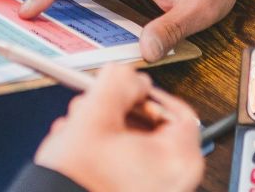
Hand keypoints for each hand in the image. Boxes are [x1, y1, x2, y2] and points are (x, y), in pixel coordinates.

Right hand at [33, 64, 202, 191]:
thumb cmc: (79, 181)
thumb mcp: (95, 116)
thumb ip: (118, 82)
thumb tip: (129, 75)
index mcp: (178, 159)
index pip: (176, 109)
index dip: (146, 93)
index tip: (124, 89)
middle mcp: (176, 181)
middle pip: (151, 127)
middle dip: (114, 112)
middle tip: (91, 108)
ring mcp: (156, 191)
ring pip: (133, 146)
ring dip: (102, 131)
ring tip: (76, 132)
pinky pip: (127, 167)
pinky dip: (103, 155)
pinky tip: (78, 152)